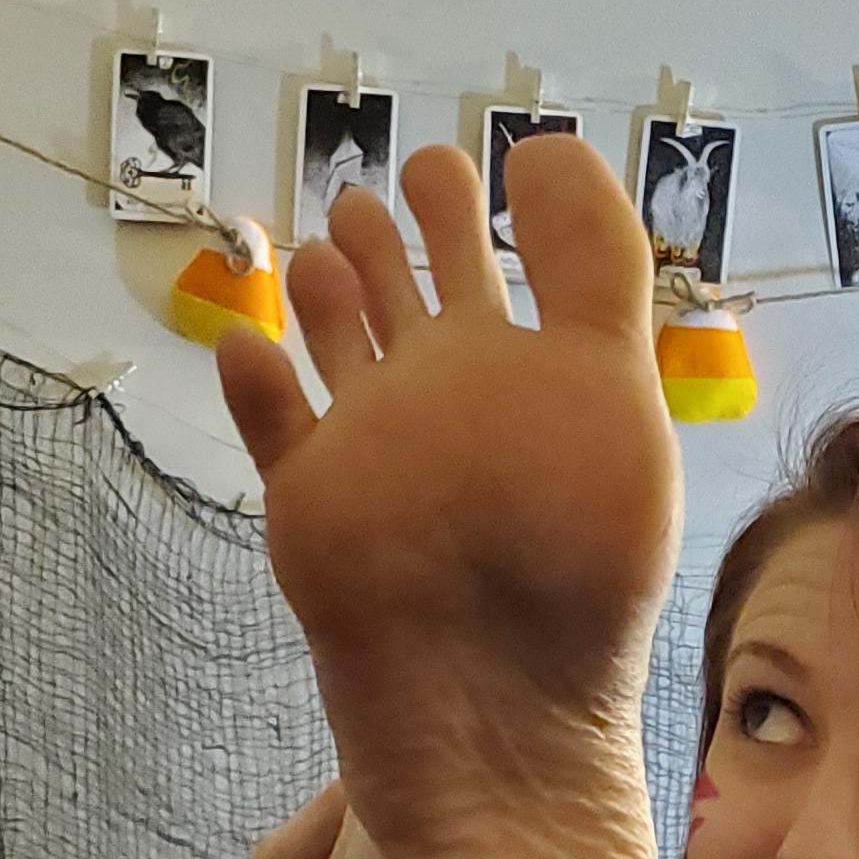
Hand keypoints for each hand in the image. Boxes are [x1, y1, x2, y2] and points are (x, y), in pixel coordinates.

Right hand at [212, 136, 683, 746]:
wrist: (492, 710)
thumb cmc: (574, 563)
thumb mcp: (610, 388)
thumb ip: (591, 265)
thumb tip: (547, 148)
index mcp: (536, 380)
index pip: (519, 275)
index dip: (508, 214)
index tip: (507, 156)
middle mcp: (456, 411)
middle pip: (423, 306)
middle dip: (405, 241)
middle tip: (391, 178)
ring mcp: (381, 459)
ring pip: (349, 355)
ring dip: (334, 296)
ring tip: (328, 241)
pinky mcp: (314, 512)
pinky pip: (279, 433)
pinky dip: (260, 386)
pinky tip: (248, 343)